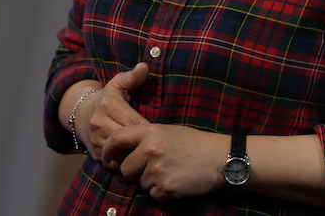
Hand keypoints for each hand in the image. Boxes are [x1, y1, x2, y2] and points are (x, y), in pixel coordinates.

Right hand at [79, 63, 150, 163]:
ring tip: (148, 151)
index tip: (157, 131)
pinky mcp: (95, 155)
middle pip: (128, 137)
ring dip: (136, 153)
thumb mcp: (118, 84)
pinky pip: (116, 163)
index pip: (134, 120)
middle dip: (143, 141)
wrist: (82, 115)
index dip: (148, 127)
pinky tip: (136, 158)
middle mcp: (98, 122)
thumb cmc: (108, 98)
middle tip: (156, 143)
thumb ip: (132, 77)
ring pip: (122, 152)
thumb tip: (144, 66)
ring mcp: (95, 140)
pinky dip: (127, 162)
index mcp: (107, 104)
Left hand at [102, 125, 226, 200]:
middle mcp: (151, 151)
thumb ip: (145, 137)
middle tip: (152, 166)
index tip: (105, 156)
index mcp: (150, 132)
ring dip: (151, 180)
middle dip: (134, 170)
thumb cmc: (194, 142)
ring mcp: (158, 170)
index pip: (117, 138)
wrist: (219, 158)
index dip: (108, 149)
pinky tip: (176, 180)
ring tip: (171, 170)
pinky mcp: (166, 188)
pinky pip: (153, 194)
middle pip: (125, 168)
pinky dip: (162, 190)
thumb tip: (124, 150)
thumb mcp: (168, 131)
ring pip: (140, 183)